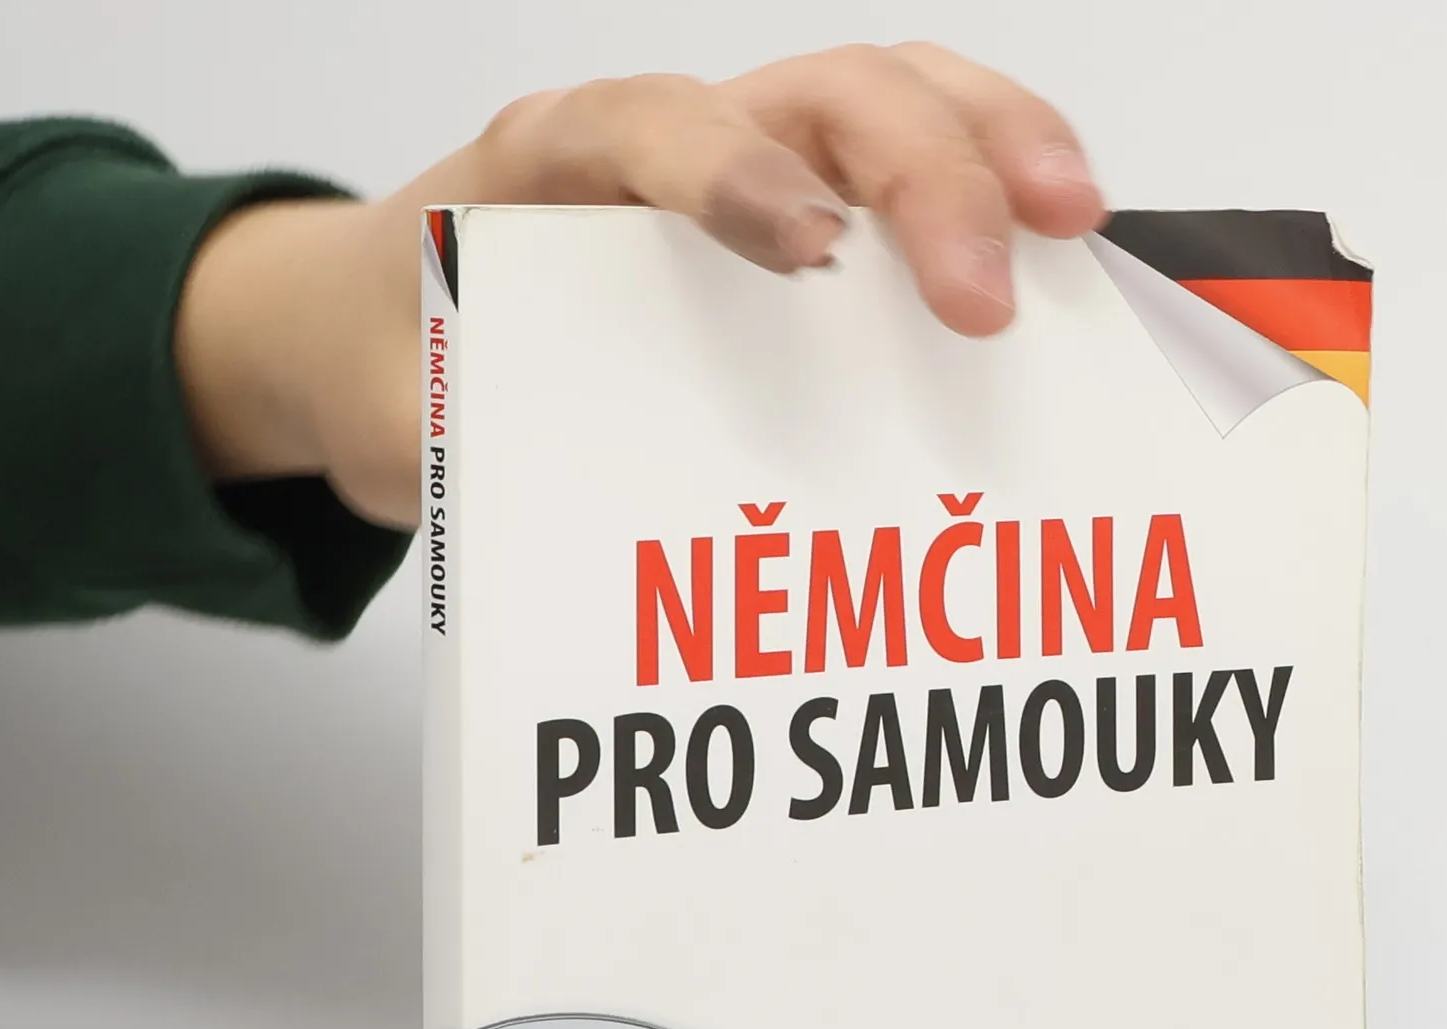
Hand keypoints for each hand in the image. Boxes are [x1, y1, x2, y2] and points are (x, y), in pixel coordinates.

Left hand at [175, 44, 1104, 528]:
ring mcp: (743, 162)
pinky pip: (904, 169)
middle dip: (920, 174)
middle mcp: (666, 139)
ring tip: (1079, 226)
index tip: (813, 246)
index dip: (736, 173)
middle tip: (990, 296)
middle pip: (819, 93)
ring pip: (888, 100)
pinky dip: (990, 189)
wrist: (368, 327)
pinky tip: (1059, 250)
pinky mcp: (793, 209)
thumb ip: (456, 442)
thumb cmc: (400, 357)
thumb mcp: (396, 412)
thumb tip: (578, 517)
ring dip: (992, 149)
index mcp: (548, 165)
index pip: (654, 126)